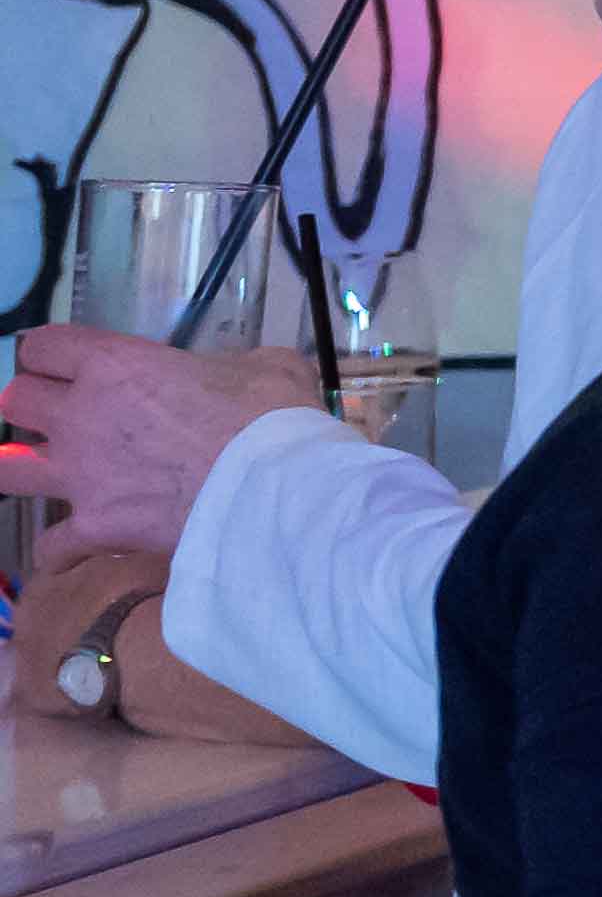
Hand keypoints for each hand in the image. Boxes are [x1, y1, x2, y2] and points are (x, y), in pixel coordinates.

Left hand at [0, 327, 330, 551]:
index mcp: (114, 366)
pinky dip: (62, 549)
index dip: (51, 356)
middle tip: (66, 417)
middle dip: (33, 407)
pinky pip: (53, 544)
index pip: (43, 347)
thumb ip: (233, 366)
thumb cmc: (273, 422)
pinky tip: (74, 550)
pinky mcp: (96, 528)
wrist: (280, 494)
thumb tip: (241, 378)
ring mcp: (81, 476)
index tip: (71, 367)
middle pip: (15, 402)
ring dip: (22, 469)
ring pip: (8, 469)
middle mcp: (81, 417)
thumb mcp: (266, 366)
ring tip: (48, 474)